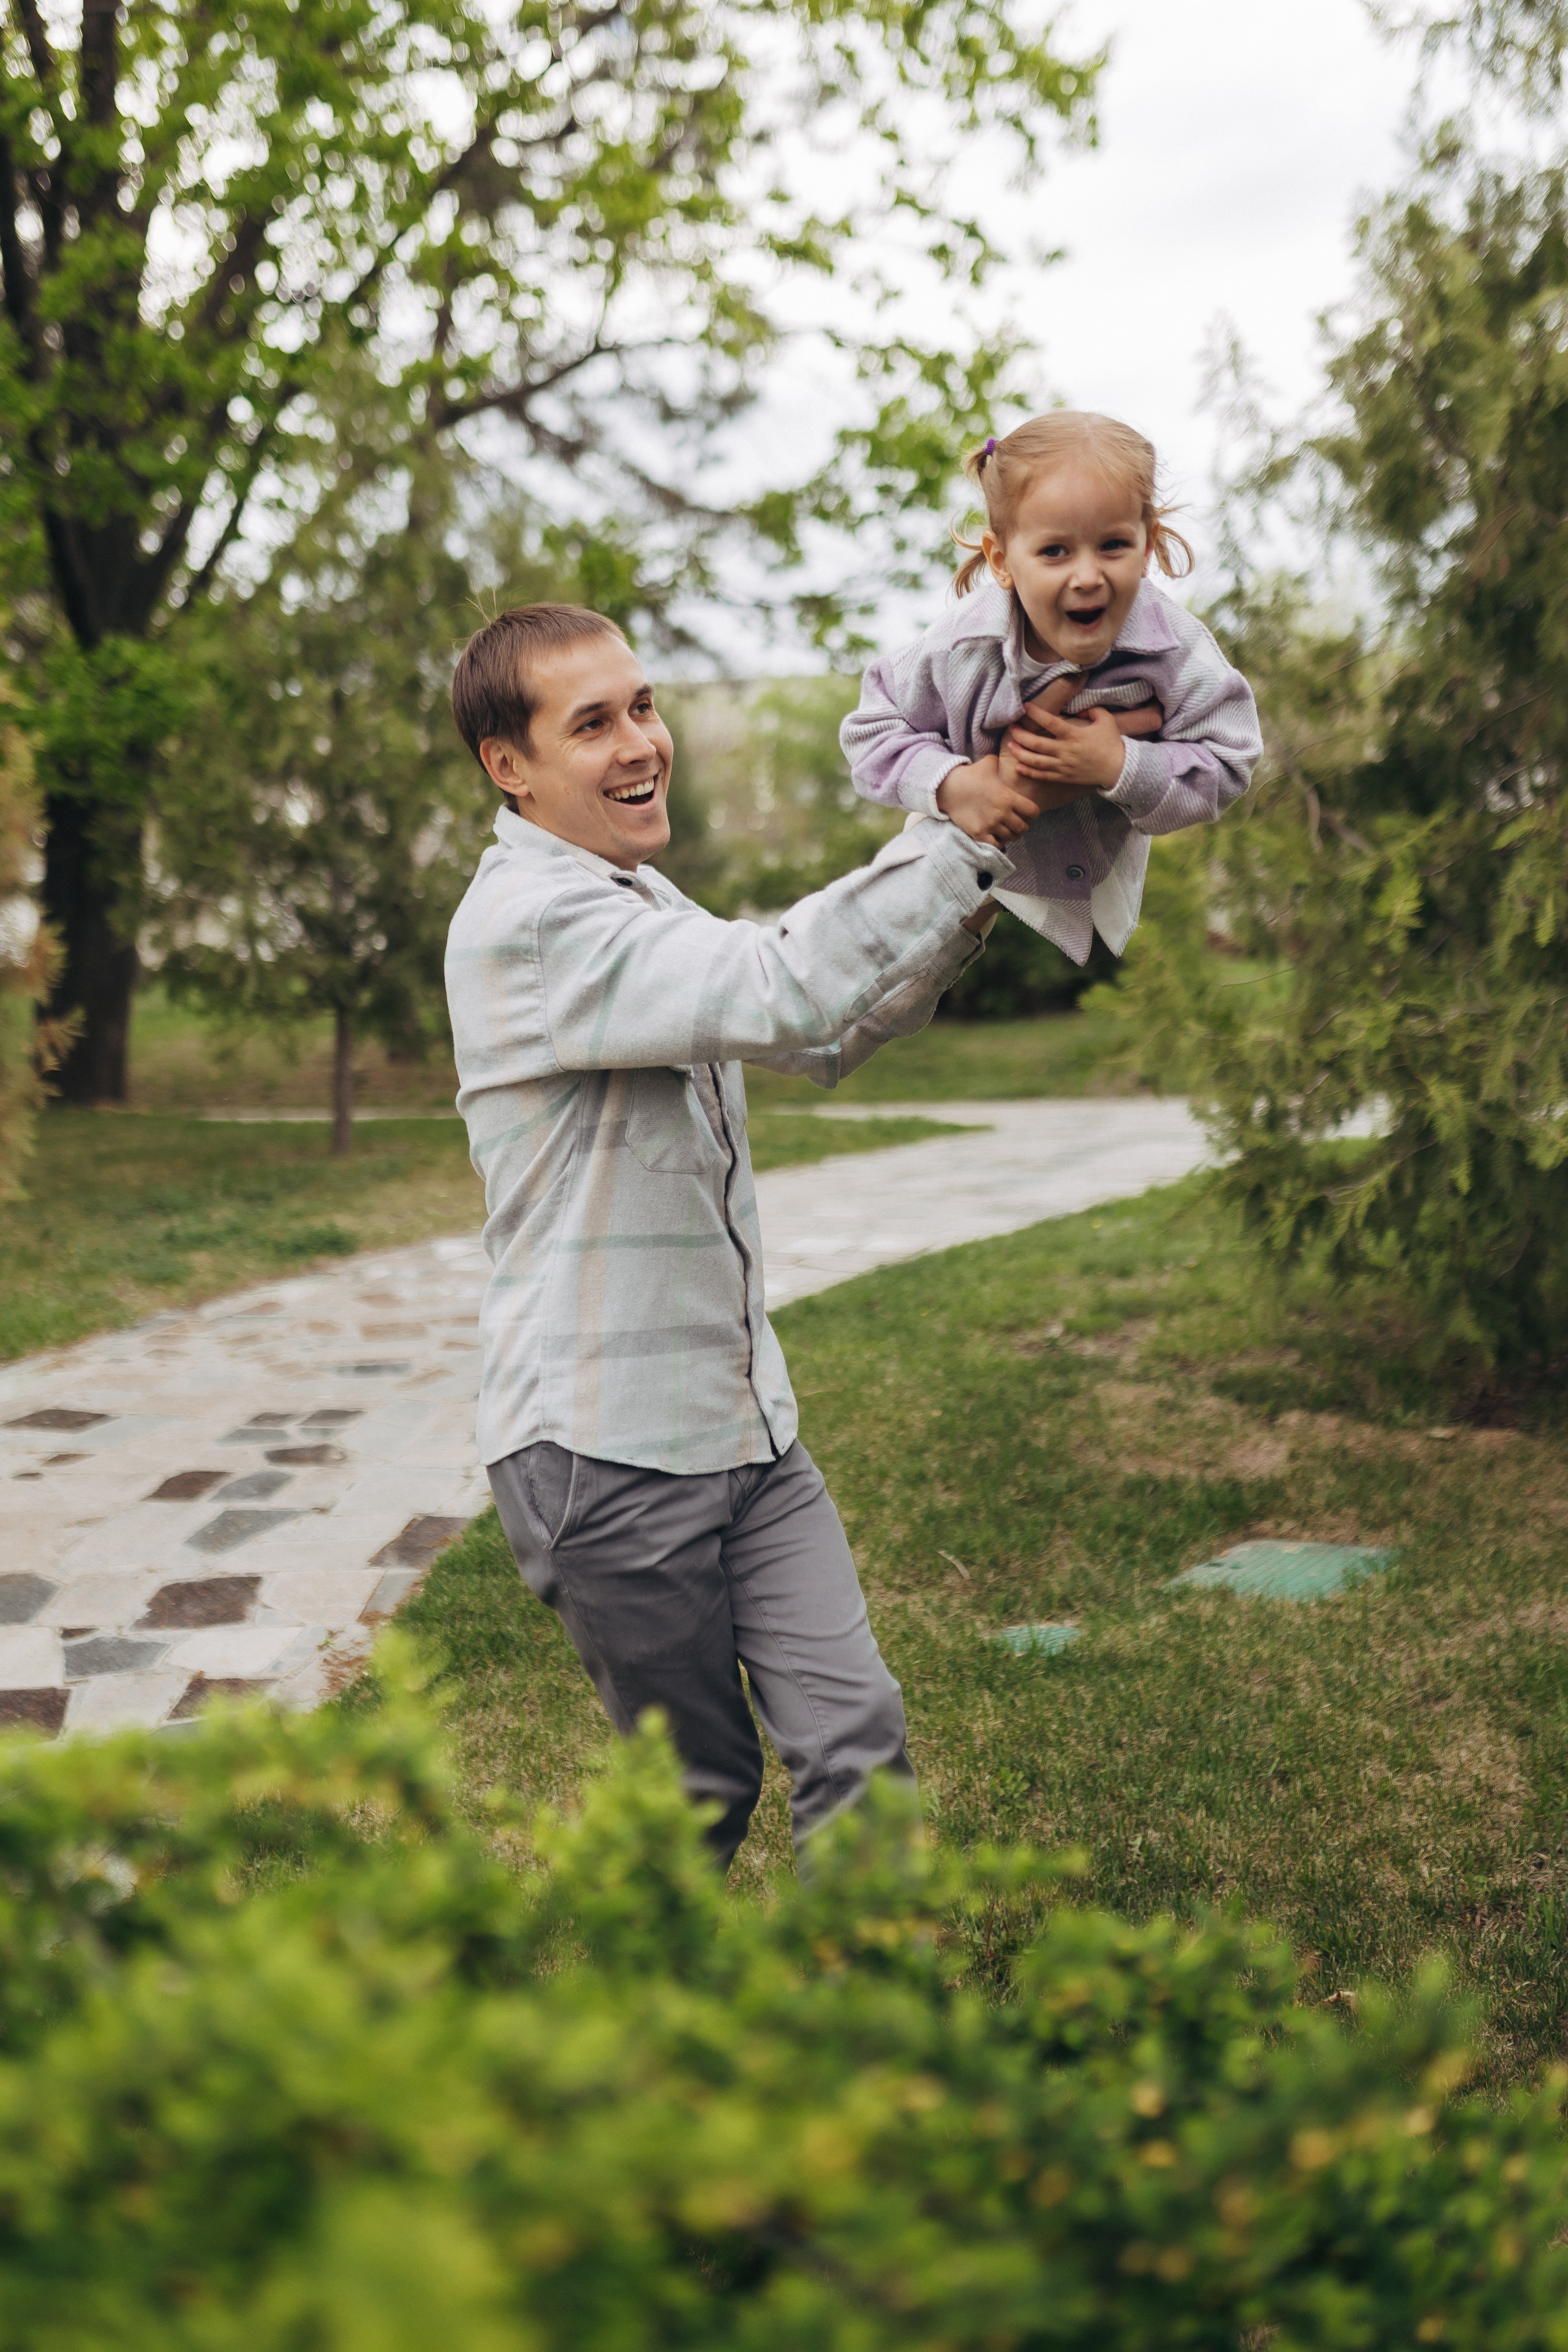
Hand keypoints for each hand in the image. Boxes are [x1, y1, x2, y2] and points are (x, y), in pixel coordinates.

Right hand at [935, 753, 1041, 845]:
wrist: (948, 788)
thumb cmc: (969, 775)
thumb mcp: (988, 764)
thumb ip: (1001, 762)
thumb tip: (1008, 753)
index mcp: (1008, 797)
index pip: (1033, 811)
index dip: (1033, 813)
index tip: (1028, 812)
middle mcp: (1002, 813)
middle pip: (1023, 828)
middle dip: (1022, 826)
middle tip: (1017, 823)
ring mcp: (991, 824)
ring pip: (1011, 837)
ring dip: (1011, 834)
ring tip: (1007, 830)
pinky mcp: (979, 833)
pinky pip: (997, 845)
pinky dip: (999, 843)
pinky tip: (996, 837)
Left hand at [1004, 697, 1161, 800]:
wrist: (1119, 768)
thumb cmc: (1112, 742)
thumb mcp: (1105, 719)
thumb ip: (1091, 709)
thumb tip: (1077, 708)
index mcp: (1074, 735)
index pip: (1050, 722)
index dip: (1036, 714)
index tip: (1025, 706)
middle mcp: (1066, 751)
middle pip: (1037, 744)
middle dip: (1021, 735)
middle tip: (1011, 727)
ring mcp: (1063, 766)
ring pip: (1036, 761)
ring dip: (1020, 754)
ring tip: (1010, 746)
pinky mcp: (1064, 777)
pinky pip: (1043, 776)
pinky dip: (1030, 772)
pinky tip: (1019, 767)